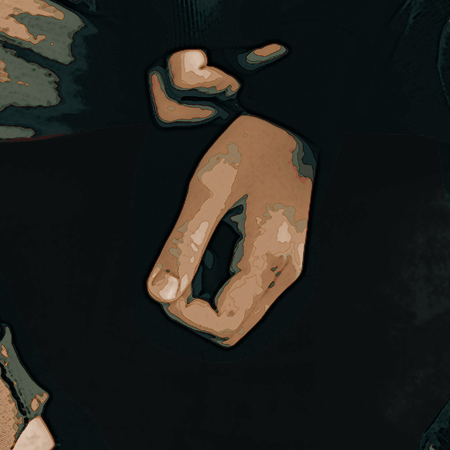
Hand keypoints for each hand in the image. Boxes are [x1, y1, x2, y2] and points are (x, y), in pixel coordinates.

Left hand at [146, 114, 313, 346]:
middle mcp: (285, 273)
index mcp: (270, 260)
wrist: (290, 120)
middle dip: (191, 312)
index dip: (184, 314)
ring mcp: (287, 268)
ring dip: (203, 302)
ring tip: (185, 259)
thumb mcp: (208, 189)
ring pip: (238, 315)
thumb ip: (184, 244)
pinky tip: (203, 254)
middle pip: (231, 329)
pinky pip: (245, 294)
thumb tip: (158, 295)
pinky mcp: (282, 259)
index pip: (223, 324)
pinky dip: (216, 288)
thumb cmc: (249, 146)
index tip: (163, 281)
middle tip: (170, 272)